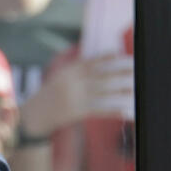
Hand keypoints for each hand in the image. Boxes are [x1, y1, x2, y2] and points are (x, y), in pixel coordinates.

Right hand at [19, 53, 133, 138]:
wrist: (33, 115)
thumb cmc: (50, 95)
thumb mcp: (60, 77)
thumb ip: (77, 69)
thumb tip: (101, 61)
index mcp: (68, 72)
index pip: (91, 62)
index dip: (107, 58)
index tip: (121, 55)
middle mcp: (72, 83)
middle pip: (102, 76)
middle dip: (121, 73)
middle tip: (136, 70)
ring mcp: (74, 98)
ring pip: (104, 93)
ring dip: (122, 91)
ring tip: (136, 89)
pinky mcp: (77, 112)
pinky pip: (100, 109)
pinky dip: (114, 110)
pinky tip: (126, 110)